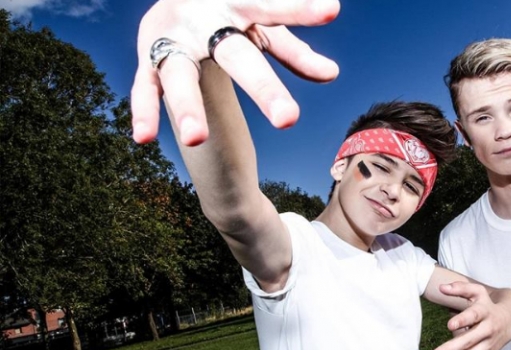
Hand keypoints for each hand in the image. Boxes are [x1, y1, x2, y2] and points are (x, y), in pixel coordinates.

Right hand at [131, 0, 339, 145]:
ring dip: (187, 106)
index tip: (331, 9)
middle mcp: (203, 20)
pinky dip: (144, 110)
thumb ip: (294, 52)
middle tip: (288, 119)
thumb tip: (331, 74)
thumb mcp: (263, 28)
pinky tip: (143, 137)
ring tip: (196, 139)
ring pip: (180, 74)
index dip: (300, 9)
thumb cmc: (231, 12)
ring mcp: (174, 40)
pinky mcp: (150, 59)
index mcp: (238, 3)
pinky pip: (146, 87)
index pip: (272, 8)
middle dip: (260, 87)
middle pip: (234, 55)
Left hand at [425, 282, 510, 349]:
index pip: (474, 316)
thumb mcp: (477, 292)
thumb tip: (442, 288)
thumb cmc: (487, 304)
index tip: (449, 325)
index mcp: (485, 312)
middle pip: (468, 342)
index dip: (463, 320)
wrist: (510, 320)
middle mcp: (487, 331)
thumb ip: (460, 288)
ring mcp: (487, 346)